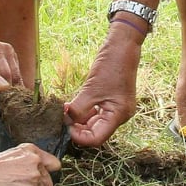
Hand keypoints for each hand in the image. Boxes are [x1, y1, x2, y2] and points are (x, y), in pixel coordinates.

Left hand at [65, 23, 142, 147]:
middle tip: (63, 117)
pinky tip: (74, 106)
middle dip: (78, 127)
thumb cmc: (111, 66)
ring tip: (67, 111)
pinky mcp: (112, 102)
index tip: (66, 127)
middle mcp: (120, 116)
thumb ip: (78, 108)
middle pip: (96, 132)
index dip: (80, 136)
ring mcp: (116, 109)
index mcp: (119, 115)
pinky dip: (85, 112)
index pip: (97, 138)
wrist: (122, 47)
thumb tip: (66, 120)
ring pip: (95, 123)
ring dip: (80, 120)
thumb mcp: (91, 89)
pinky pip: (97, 113)